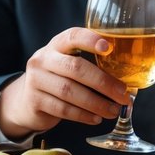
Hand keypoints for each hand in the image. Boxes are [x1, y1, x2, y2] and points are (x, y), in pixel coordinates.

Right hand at [0, 27, 131, 138]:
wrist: (26, 100)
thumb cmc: (59, 78)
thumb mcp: (69, 64)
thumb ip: (91, 64)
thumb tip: (128, 78)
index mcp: (56, 45)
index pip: (73, 36)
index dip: (90, 40)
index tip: (109, 48)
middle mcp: (43, 59)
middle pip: (75, 68)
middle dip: (103, 82)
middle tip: (123, 94)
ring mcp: (36, 80)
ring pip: (69, 91)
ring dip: (96, 103)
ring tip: (113, 110)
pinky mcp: (34, 101)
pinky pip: (63, 109)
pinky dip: (83, 115)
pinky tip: (96, 118)